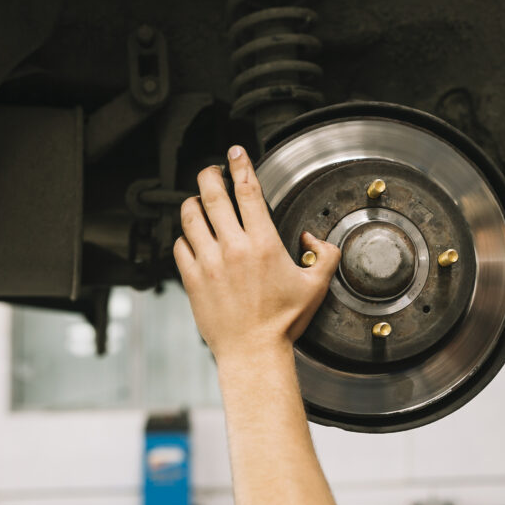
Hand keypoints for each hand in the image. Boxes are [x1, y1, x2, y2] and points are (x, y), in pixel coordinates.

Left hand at [173, 146, 340, 361]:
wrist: (253, 351)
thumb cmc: (283, 322)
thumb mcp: (316, 286)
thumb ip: (324, 256)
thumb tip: (312, 240)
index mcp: (262, 244)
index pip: (247, 190)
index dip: (240, 164)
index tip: (236, 152)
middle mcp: (232, 248)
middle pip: (211, 193)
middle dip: (210, 174)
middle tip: (213, 170)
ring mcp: (208, 262)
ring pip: (190, 216)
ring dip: (193, 202)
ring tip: (200, 201)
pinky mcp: (191, 279)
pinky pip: (180, 245)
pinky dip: (185, 236)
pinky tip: (194, 237)